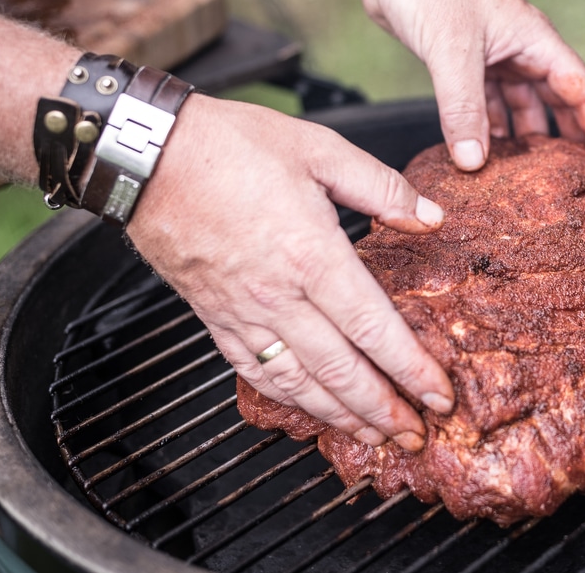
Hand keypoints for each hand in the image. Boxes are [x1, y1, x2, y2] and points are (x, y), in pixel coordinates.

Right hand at [126, 95, 455, 450]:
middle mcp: (279, 296)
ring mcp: (243, 312)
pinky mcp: (214, 316)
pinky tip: (310, 408)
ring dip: (341, 416)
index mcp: (313, 255)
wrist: (146, 156)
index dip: (410, 369)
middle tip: (415, 437)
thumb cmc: (230, 146)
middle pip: (341, 371)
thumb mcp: (320, 149)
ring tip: (374, 437)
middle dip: (384, 411)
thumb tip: (431, 215)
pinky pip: (255, 371)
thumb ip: (382, 187)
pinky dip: (288, 398)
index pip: (374, 330)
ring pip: (299, 382)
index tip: (438, 396)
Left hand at [339, 0, 584, 170]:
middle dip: (571, 141)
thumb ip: (464, 108)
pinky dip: (488, 130)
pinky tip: (484, 155)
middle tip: (583, 180)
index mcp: (535, 39)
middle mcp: (520, 48)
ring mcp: (492, 56)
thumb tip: (474, 161)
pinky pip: (486, 105)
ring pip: (521, 107)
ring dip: (525, 141)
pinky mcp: (463, 63)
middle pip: (558, 103)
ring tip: (533, 180)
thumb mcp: (452, 50)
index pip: (583, 91)